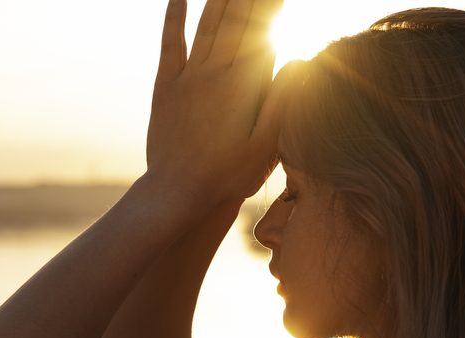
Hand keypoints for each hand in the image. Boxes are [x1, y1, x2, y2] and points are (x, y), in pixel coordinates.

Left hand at [145, 0, 298, 207]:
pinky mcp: (166, 87)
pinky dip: (174, 16)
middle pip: (235, 21)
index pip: (261, 31)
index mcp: (242, 85)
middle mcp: (213, 73)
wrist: (179, 193)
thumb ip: (282, 100)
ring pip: (207, 24)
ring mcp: (187, 77)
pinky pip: (171, 42)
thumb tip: (299, 60)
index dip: (270, 5)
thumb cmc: (228, 175)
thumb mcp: (266, 145)